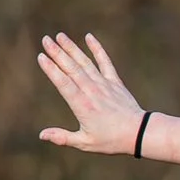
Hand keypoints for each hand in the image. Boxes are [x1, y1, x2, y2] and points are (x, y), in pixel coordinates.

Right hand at [37, 32, 145, 155]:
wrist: (138, 133)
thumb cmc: (111, 140)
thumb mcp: (85, 143)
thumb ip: (62, 137)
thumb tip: (41, 135)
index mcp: (82, 106)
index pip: (63, 83)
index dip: (51, 69)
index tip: (41, 56)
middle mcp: (92, 91)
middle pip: (72, 68)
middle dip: (57, 53)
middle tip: (45, 40)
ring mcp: (104, 84)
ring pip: (85, 62)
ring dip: (72, 48)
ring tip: (59, 36)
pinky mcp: (115, 81)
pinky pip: (105, 61)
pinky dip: (97, 49)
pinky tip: (89, 37)